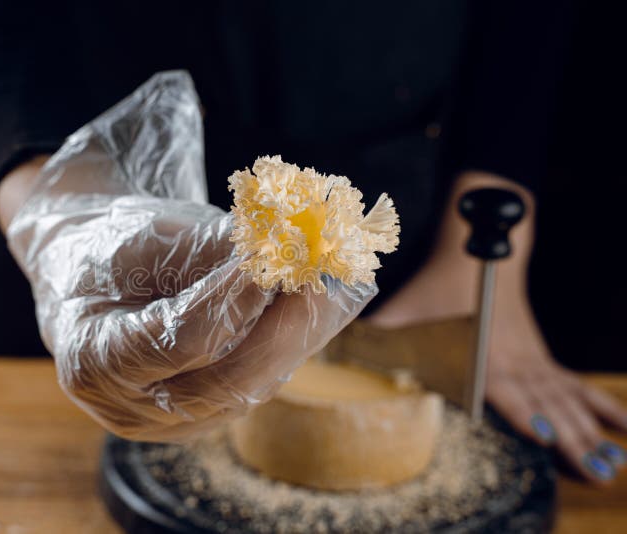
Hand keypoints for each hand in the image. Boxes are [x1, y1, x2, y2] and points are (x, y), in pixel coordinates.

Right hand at [0, 72, 374, 440]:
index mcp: (92, 359)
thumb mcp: (147, 236)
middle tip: (318, 282)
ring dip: (293, 341)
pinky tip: (308, 312)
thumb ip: (212, 251)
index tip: (275, 262)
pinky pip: (250, 390)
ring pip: (247, 392)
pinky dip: (282, 350)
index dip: (234, 302)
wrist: (90, 281)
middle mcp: (127, 408)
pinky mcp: (198, 420)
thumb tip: (289, 252)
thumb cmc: (113, 249)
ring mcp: (165, 424)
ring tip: (325, 290)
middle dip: (280, 332)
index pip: (180, 341)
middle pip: (223, 384)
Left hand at [368, 171, 626, 481]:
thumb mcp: (402, 308)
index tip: (543, 435)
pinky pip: (572, 385)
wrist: (481, 252)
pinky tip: (620, 427)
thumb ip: (375, 335)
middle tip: (595, 471)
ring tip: (610, 464)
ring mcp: (530, 358)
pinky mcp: (539, 357)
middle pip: (544, 403)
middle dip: (569, 437)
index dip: (522, 411)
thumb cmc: (437, 286)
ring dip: (589, 431)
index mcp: (481, 352)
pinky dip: (597, 406)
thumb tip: (333, 354)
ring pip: (564, 399)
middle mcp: (512, 359)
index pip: (503, 387)